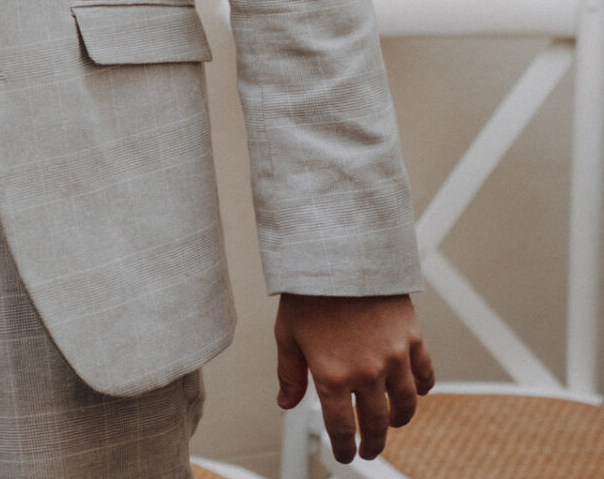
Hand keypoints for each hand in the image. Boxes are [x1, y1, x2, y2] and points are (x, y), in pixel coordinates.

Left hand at [274, 293, 434, 464]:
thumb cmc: (307, 293)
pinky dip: (422, 387)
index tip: (344, 455)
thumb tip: (286, 403)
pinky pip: (424, 373)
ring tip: (392, 423)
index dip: (343, 447)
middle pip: (375, 422)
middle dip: (372, 443)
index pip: (341, 428)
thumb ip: (290, 374)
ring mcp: (393, 357)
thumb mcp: (287, 335)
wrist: (338, 255)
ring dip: (399, 419)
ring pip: (404, 403)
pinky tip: (416, 393)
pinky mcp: (411, 339)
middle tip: (369, 451)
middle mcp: (366, 372)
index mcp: (331, 375)